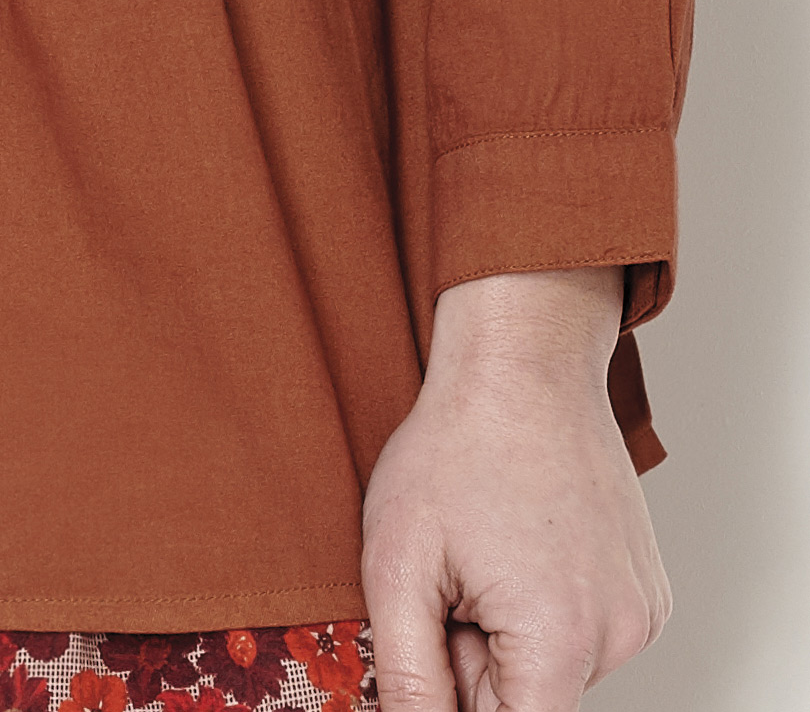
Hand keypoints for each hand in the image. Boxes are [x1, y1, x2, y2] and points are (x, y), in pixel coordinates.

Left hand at [360, 268, 671, 711]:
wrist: (522, 363)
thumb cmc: (458, 446)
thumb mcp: (400, 567)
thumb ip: (409, 678)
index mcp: (560, 639)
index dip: (455, 697)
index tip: (438, 642)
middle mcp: (621, 631)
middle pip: (529, 699)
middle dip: (473, 661)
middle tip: (448, 580)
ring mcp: (640, 603)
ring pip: (553, 662)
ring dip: (507, 632)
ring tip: (485, 550)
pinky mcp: (642, 579)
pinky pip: (582, 626)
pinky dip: (541, 604)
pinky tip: (519, 541)